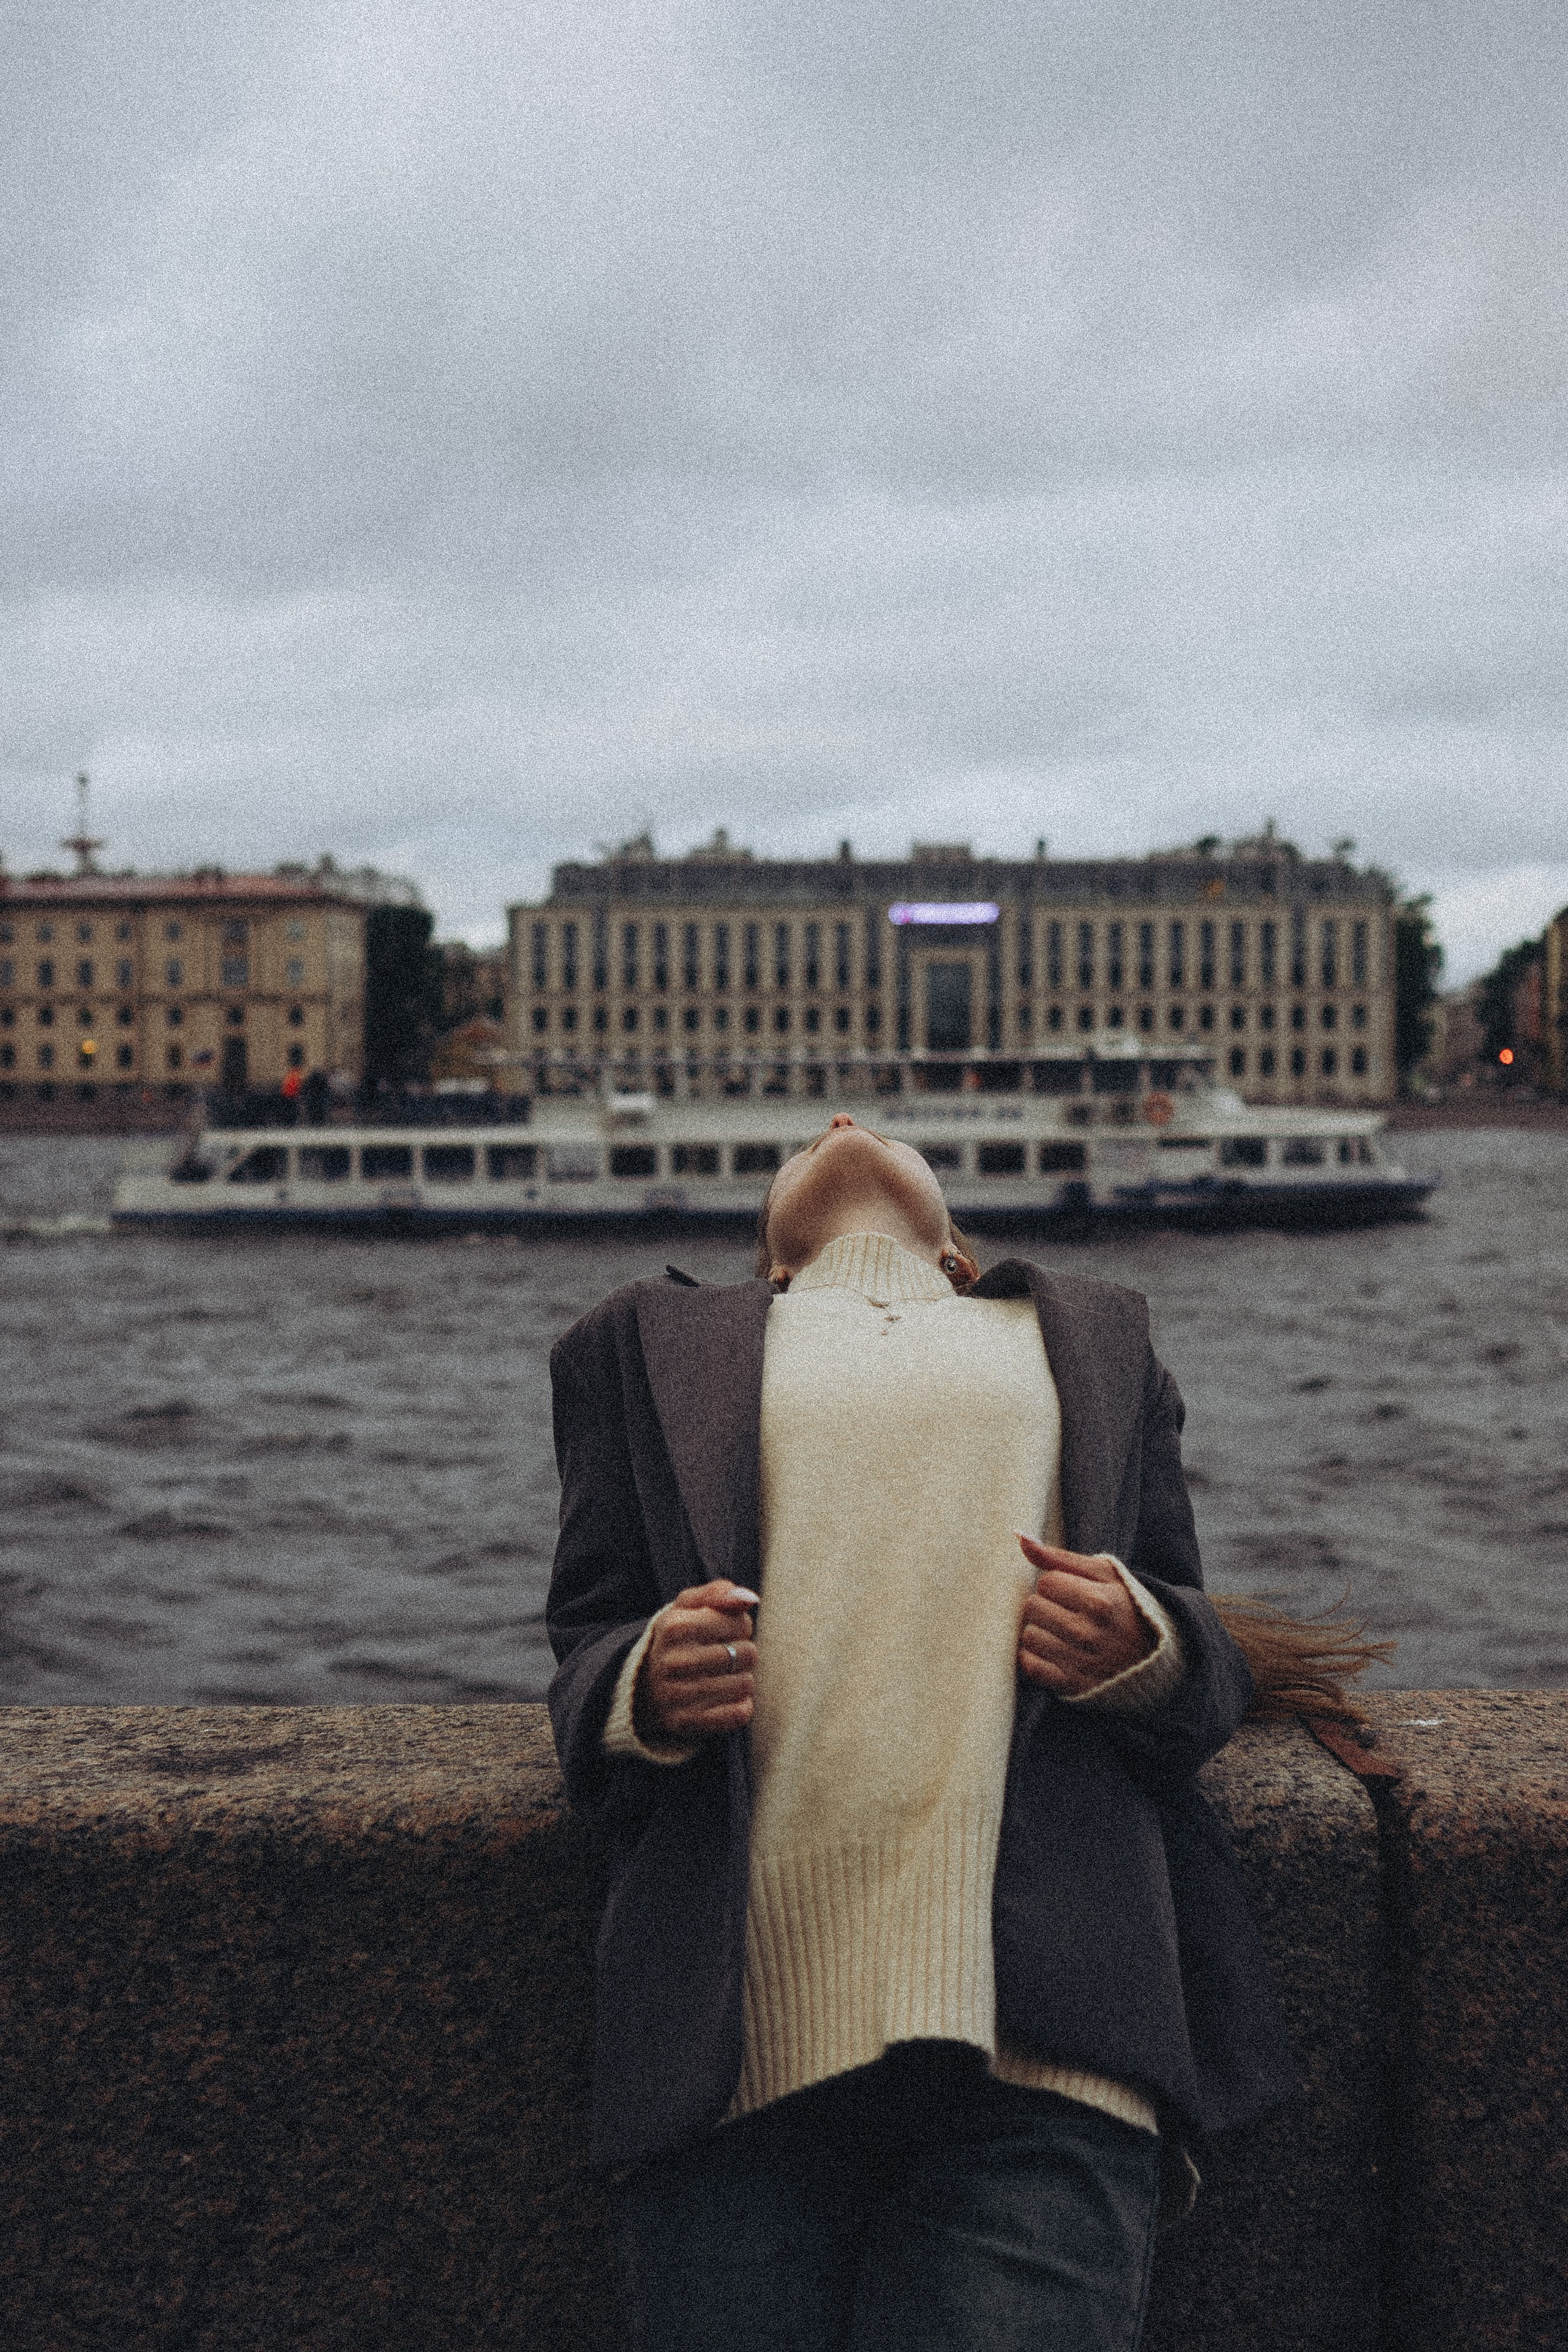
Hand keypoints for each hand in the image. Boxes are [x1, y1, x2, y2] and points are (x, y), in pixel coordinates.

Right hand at [635, 1580, 758, 1743]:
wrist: (641, 1685)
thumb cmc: (676, 1639)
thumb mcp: (688, 1606)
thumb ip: (719, 1593)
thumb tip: (750, 1599)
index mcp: (675, 1626)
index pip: (741, 1624)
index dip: (739, 1628)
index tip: (721, 1633)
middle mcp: (674, 1661)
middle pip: (748, 1654)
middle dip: (741, 1653)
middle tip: (721, 1656)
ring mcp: (678, 1695)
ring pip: (746, 1684)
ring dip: (740, 1680)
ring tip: (718, 1677)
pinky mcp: (686, 1722)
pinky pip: (739, 1713)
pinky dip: (739, 1706)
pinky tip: (721, 1698)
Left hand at [1016, 1537, 1154, 1694]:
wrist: (1155, 1658)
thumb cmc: (1126, 1607)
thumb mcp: (1104, 1574)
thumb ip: (1060, 1556)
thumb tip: (1018, 1536)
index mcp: (1100, 1602)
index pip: (1046, 1582)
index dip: (1056, 1584)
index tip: (1073, 1592)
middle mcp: (1089, 1634)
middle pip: (1033, 1608)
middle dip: (1046, 1606)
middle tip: (1067, 1612)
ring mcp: (1080, 1663)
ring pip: (1028, 1636)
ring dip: (1040, 1632)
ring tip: (1062, 1632)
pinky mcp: (1072, 1686)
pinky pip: (1031, 1666)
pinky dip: (1036, 1658)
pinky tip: (1054, 1651)